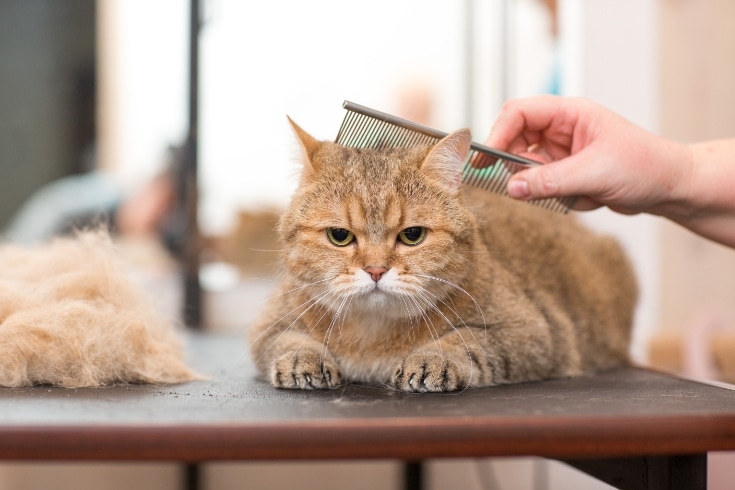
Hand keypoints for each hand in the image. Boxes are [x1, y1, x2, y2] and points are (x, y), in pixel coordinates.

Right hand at [484, 95, 692, 214]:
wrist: (670, 187)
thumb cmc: (644, 166)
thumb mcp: (595, 173)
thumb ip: (550, 181)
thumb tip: (511, 188)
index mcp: (569, 114)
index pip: (519, 113)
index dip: (498, 134)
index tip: (486, 160)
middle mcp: (561, 129)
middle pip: (515, 141)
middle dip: (518, 167)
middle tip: (519, 187)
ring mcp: (562, 152)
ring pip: (527, 168)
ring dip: (544, 187)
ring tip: (574, 193)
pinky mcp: (565, 173)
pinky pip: (543, 186)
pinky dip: (559, 198)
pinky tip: (588, 198)